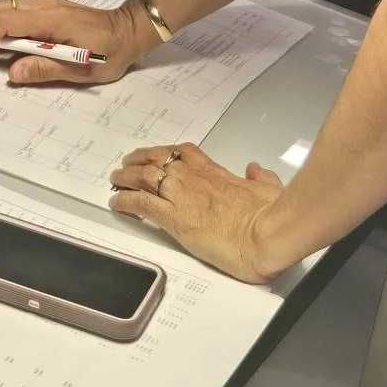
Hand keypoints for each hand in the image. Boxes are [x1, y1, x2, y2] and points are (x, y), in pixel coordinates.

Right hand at [0, 0, 157, 85]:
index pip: (4, 22)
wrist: (128, 29)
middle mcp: (42, 6)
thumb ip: (45, 69)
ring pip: (2, 6)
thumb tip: (12, 72)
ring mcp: (43, 4)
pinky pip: (13, 10)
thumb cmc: (109, 51)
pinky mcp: (46, 8)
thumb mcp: (81, 69)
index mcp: (49, 19)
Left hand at [108, 143, 284, 282]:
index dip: (167, 151)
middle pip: (158, 159)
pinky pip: (142, 203)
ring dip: (126, 177)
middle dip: (139, 159)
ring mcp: (183, 197)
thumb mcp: (270, 188)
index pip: (186, 153)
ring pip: (144, 177)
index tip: (158, 154)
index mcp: (217, 174)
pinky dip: (125, 200)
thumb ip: (261, 178)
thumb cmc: (271, 216)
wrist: (266, 234)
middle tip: (127, 164)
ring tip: (116, 180)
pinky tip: (116, 202)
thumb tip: (257, 170)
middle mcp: (195, 180)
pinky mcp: (175, 219)